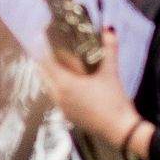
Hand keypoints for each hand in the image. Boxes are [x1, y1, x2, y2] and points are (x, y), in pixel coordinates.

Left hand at [41, 24, 142, 150]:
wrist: (120, 130)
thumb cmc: (113, 101)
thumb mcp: (111, 72)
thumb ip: (110, 48)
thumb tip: (109, 28)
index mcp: (65, 84)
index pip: (45, 62)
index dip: (41, 48)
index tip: (40, 36)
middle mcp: (58, 96)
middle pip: (43, 74)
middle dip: (43, 60)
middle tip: (48, 47)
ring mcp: (62, 107)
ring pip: (48, 87)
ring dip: (49, 74)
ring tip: (56, 63)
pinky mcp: (68, 116)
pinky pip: (55, 97)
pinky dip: (56, 87)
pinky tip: (67, 83)